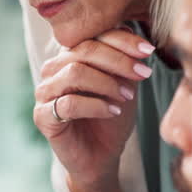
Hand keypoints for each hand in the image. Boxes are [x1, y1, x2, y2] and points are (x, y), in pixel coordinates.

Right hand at [33, 27, 155, 191]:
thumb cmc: (112, 117)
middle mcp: (53, 69)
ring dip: (106, 83)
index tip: (148, 51)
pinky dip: (96, 106)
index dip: (122, 40)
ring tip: (126, 96)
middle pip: (83, 50)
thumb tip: (136, 39)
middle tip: (142, 73)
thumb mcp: (124, 84)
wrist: (102, 155)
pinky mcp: (43, 117)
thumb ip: (125, 62)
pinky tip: (113, 111)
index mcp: (70, 56)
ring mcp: (44, 92)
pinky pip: (68, 104)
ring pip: (74, 73)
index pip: (93, 35)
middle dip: (118, 60)